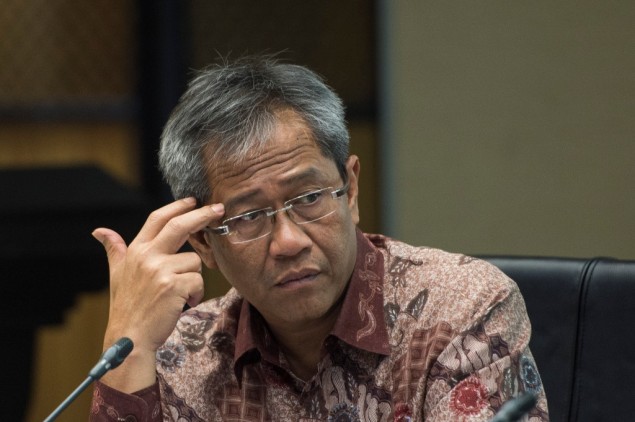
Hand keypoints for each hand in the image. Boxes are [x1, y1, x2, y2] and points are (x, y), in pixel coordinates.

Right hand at [92, 197, 223, 391]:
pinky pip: (198, 281)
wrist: (129, 337)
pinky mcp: (174, 286)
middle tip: (219, 209)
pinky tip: (182, 303)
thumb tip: (99, 231)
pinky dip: (195, 294)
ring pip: (195, 261)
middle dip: (202, 214)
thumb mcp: (117, 274)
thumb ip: (114, 250)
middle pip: (180, 225)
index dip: (177, 206)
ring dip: (194, 278)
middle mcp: (147, 256)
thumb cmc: (127, 306)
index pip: (157, 218)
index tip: (194, 200)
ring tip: (179, 294)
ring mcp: (160, 271)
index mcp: (136, 250)